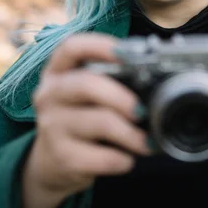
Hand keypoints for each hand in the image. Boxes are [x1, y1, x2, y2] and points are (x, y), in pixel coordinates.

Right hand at [26, 33, 150, 200]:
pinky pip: (100, 157)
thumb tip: (157, 77)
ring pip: (99, 123)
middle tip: (142, 110)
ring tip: (146, 141)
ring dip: (131, 134)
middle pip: (85, 84)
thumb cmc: (81, 117)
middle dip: (121, 96)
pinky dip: (121, 159)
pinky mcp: (61, 157)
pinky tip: (128, 159)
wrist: (51, 162)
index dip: (100, 45)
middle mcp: (50, 94)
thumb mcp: (87, 94)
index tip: (126, 53)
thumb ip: (112, 79)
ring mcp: (51, 126)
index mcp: (59, 70)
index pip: (72, 47)